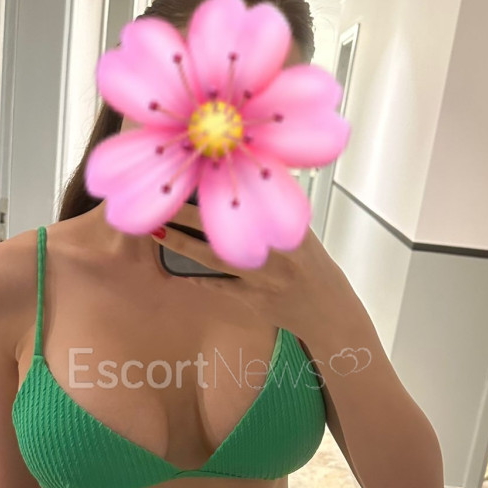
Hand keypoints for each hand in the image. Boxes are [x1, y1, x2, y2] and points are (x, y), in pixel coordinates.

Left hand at [152, 201, 351, 340]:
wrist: (329, 311)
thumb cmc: (313, 268)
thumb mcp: (302, 233)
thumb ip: (275, 211)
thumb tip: (244, 182)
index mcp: (288, 227)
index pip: (248, 200)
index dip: (216, 187)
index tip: (192, 176)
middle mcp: (275, 250)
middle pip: (224, 226)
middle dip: (188, 212)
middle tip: (162, 199)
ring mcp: (262, 276)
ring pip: (213, 258)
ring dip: (182, 245)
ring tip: (157, 232)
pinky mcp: (252, 299)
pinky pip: (218, 286)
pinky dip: (196, 277)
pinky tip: (175, 269)